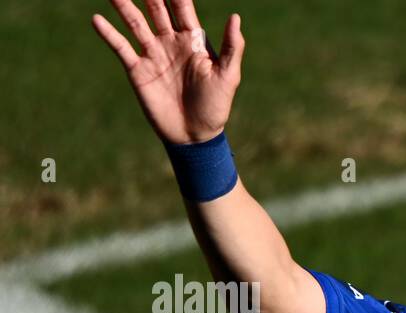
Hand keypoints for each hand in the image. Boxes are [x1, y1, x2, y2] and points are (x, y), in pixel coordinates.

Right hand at [92, 0, 244, 144]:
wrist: (195, 135)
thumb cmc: (216, 105)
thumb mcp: (228, 76)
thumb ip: (232, 47)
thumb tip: (235, 17)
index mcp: (193, 40)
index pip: (181, 7)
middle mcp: (170, 41)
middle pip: (156, 8)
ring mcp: (152, 54)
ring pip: (135, 22)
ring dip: (123, 5)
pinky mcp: (138, 70)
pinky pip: (121, 47)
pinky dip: (109, 33)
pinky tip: (97, 19)